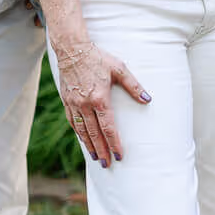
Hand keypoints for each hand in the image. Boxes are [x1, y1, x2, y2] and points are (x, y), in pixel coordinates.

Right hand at [55, 40, 150, 166]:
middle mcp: (85, 105)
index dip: (114, 143)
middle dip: (101, 150)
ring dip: (89, 145)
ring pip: (82, 131)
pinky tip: (83, 139)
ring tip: (95, 157)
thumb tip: (148, 100)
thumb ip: (133, 86)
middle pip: (94, 134)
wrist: (72, 50)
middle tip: (107, 164)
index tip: (119, 155)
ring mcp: (74, 104)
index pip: (108, 127)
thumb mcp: (119, 69)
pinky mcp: (67, 101)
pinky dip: (79, 133)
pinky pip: (73, 122)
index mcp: (99, 98)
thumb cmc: (98, 58)